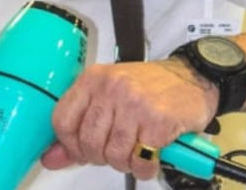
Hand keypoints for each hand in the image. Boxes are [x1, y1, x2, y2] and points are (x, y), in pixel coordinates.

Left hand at [41, 59, 217, 180]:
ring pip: (113, 154)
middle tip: (116, 150)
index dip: (70, 144)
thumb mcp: (110, 96)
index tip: (82, 150)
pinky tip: (152, 155)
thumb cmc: (150, 87)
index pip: (62, 119)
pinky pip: (141, 161)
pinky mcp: (157, 121)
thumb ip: (80, 127)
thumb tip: (51, 159)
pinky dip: (145, 167)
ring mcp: (134, 104)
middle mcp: (111, 88)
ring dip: (125, 162)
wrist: (193, 77)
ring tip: (136, 150)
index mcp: (93, 79)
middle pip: (88, 141)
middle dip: (101, 156)